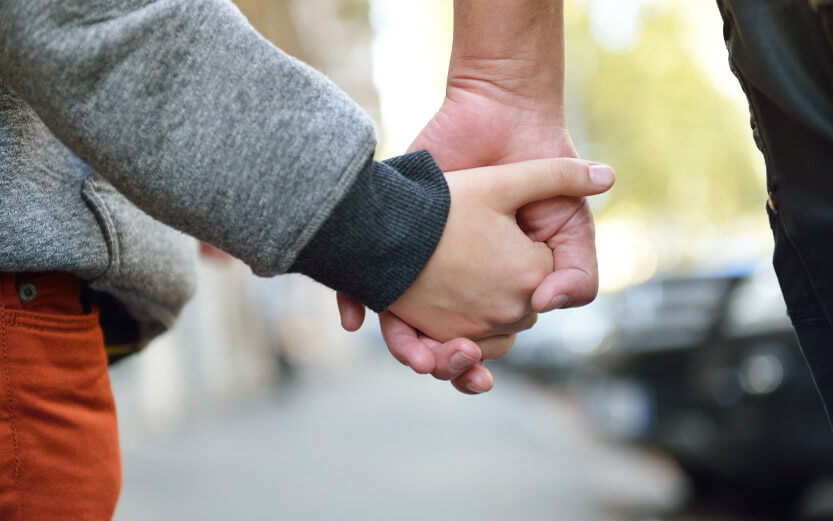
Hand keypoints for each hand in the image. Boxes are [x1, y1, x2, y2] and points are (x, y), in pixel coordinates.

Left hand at [339, 92, 594, 391]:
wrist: (505, 118)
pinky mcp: (392, 238)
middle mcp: (455, 281)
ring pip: (402, 325)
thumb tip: (549, 306)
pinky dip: (353, 304)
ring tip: (416, 356)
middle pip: (440, 343)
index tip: (475, 373)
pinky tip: (354, 321)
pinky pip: (363, 281)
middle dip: (440, 364)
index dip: (473, 366)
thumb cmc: (542, 175)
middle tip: (443, 364)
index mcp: (496, 288)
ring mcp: (421, 262)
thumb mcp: (570, 227)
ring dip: (404, 349)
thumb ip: (578, 272)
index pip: (481, 344)